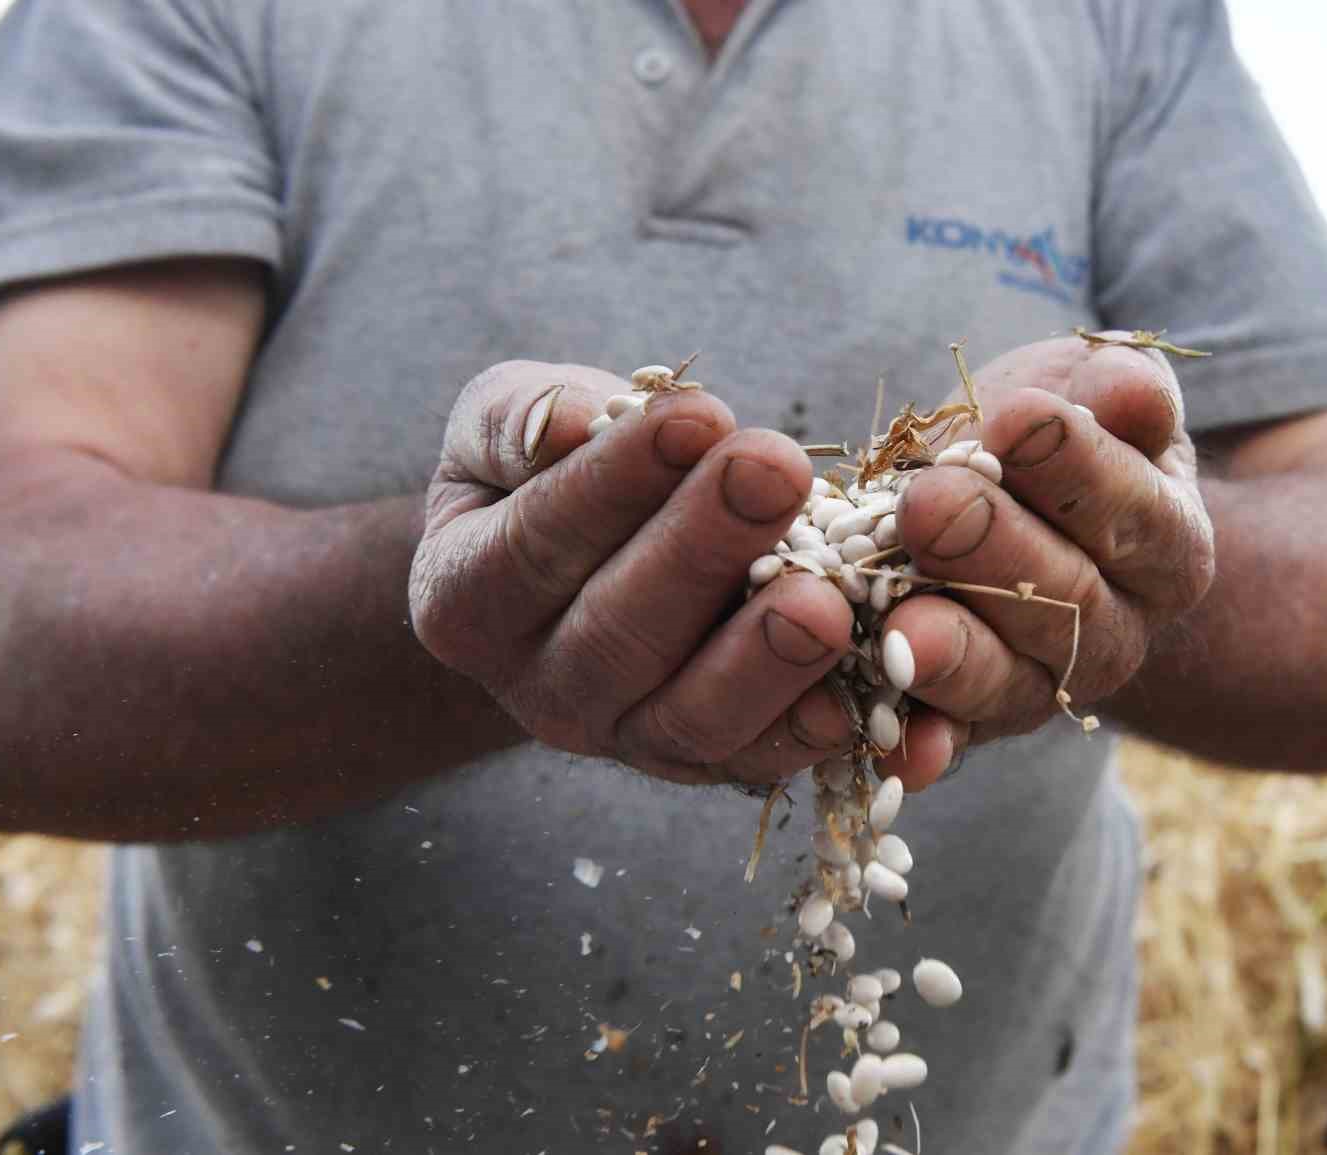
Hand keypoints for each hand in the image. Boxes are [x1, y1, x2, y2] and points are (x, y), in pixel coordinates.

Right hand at [409, 361, 856, 786]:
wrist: (583, 564)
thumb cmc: (543, 474)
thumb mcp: (502, 427)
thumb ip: (521, 420)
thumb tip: (572, 424)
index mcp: (465, 598)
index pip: (536, 540)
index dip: (615, 480)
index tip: (696, 414)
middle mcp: (536, 688)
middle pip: (617, 633)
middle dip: (704, 548)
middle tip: (774, 469)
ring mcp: (621, 738)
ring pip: (690, 715)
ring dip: (763, 657)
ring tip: (826, 596)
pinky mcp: (701, 763)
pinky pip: (756, 760)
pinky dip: (811, 733)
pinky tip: (861, 692)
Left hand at [876, 334, 1215, 787]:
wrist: (1005, 505)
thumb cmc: (1052, 434)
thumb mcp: (1089, 393)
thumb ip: (1118, 390)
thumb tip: (1131, 392)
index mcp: (1166, 547)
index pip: (1132, 510)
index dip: (1077, 465)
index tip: (1019, 415)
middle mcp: (1116, 633)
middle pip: (1065, 603)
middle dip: (993, 550)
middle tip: (932, 504)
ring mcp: (1039, 687)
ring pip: (1005, 682)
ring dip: (954, 658)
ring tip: (903, 629)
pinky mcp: (968, 722)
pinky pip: (947, 740)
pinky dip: (922, 748)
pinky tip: (898, 755)